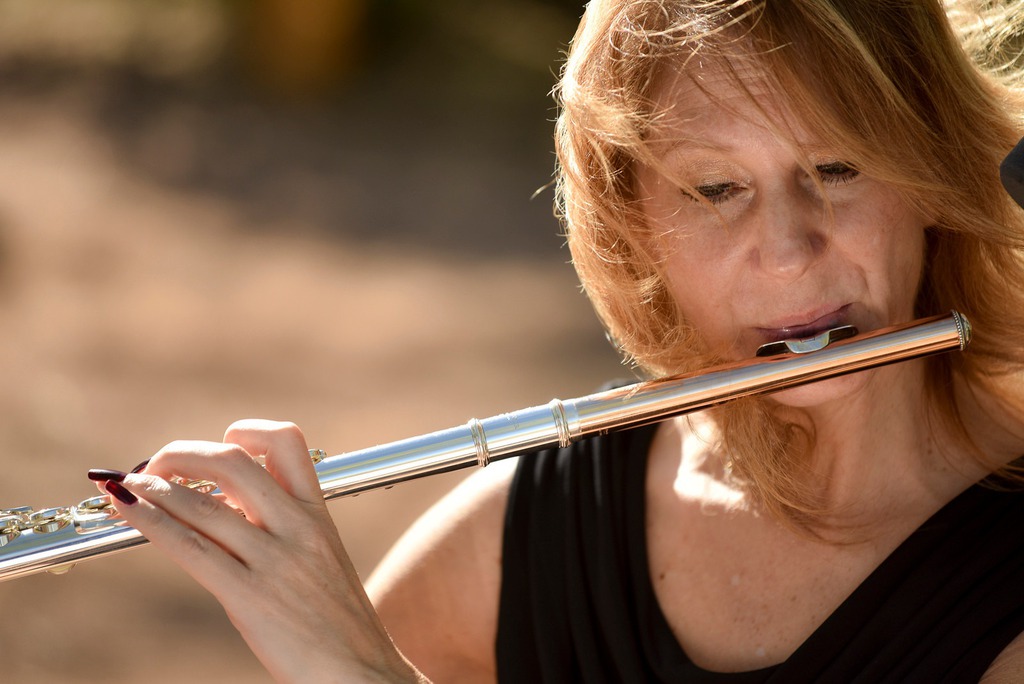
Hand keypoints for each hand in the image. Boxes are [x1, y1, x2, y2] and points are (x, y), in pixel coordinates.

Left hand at [92, 420, 424, 683]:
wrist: (361, 673)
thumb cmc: (338, 625)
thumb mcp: (321, 560)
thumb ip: (282, 526)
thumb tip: (224, 504)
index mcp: (318, 513)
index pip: (286, 440)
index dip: (244, 432)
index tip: (216, 448)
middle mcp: (298, 527)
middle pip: (233, 460)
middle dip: (183, 454)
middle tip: (158, 466)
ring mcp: (275, 560)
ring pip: (202, 503)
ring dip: (154, 485)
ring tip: (130, 484)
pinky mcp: (251, 596)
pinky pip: (190, 546)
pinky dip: (150, 519)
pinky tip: (129, 508)